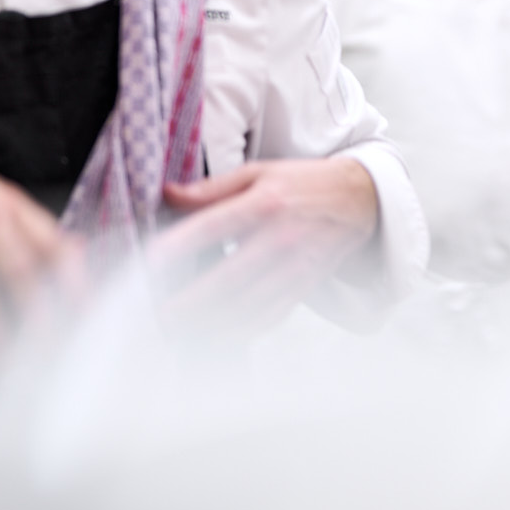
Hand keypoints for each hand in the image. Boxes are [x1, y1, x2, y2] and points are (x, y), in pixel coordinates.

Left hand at [148, 157, 378, 338]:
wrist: (359, 199)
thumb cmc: (303, 183)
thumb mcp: (257, 172)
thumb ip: (211, 188)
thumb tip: (168, 194)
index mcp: (265, 203)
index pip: (214, 227)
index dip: (180, 245)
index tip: (150, 262)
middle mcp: (281, 239)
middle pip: (229, 277)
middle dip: (190, 300)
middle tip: (159, 313)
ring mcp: (295, 268)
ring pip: (249, 306)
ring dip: (211, 323)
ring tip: (178, 331)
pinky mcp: (304, 288)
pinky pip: (269, 318)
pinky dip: (241, 333)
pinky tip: (215, 338)